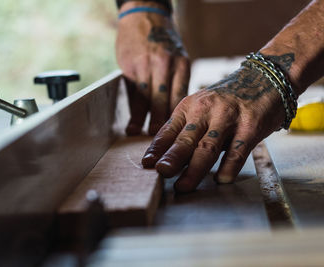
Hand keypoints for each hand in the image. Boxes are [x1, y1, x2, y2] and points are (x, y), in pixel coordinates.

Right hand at [116, 2, 189, 134]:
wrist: (144, 16)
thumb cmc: (163, 42)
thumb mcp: (178, 56)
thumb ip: (177, 81)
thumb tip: (178, 111)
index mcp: (181, 64)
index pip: (180, 96)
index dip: (177, 118)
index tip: (176, 135)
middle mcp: (165, 64)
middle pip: (164, 99)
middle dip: (161, 122)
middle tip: (159, 141)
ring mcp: (146, 65)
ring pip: (147, 98)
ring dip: (144, 119)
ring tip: (142, 136)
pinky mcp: (130, 66)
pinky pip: (133, 92)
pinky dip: (133, 110)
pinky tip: (132, 123)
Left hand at [141, 65, 285, 192]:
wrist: (265, 78)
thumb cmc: (227, 99)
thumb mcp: (201, 107)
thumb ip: (187, 130)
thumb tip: (167, 158)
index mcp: (189, 107)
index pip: (168, 131)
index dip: (157, 148)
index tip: (147, 163)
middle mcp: (206, 111)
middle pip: (186, 139)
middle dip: (172, 158)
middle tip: (161, 173)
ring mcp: (229, 118)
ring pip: (208, 147)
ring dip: (195, 169)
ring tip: (183, 186)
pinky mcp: (251, 125)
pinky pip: (238, 150)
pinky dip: (229, 166)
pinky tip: (221, 180)